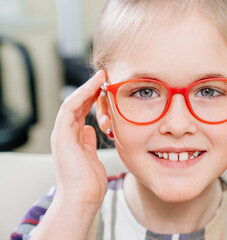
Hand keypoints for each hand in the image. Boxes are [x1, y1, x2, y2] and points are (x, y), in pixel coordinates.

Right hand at [51, 70, 107, 206]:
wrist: (82, 198)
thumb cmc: (89, 183)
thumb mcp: (92, 157)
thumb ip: (88, 143)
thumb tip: (90, 130)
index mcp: (73, 138)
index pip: (82, 112)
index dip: (93, 98)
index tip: (106, 88)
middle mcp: (66, 134)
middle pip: (77, 105)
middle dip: (91, 90)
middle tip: (104, 77)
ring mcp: (62, 134)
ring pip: (72, 103)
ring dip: (87, 88)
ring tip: (100, 77)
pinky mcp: (62, 135)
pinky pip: (70, 108)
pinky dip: (81, 96)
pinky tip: (93, 87)